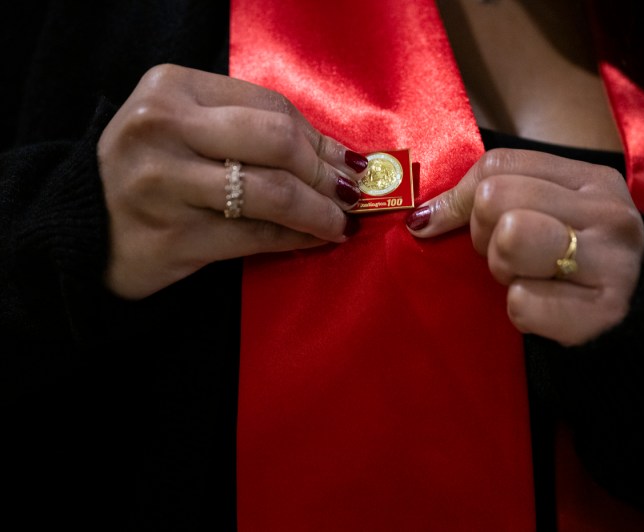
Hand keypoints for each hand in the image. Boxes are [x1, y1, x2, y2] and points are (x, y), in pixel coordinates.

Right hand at [98, 64, 367, 299]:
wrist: (81, 230)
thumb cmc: (148, 174)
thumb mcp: (183, 131)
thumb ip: (245, 130)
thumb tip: (334, 154)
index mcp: (169, 89)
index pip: (269, 106)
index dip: (319, 137)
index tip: (348, 160)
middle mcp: (162, 129)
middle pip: (277, 142)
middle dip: (325, 171)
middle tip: (352, 193)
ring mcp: (164, 184)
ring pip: (273, 193)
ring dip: (321, 211)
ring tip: (341, 222)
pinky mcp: (173, 236)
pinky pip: (257, 236)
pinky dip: (297, 238)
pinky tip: (315, 240)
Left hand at [406, 149, 643, 345]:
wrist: (634, 328)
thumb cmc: (576, 267)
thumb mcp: (548, 217)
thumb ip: (493, 199)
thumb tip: (420, 219)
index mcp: (592, 179)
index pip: (497, 164)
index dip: (462, 200)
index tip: (460, 228)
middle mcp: (609, 213)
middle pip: (496, 199)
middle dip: (485, 238)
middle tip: (510, 260)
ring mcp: (614, 261)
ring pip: (510, 237)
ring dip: (504, 270)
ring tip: (529, 279)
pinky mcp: (605, 312)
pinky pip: (522, 302)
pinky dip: (522, 312)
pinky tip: (548, 310)